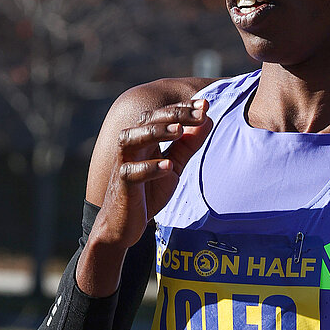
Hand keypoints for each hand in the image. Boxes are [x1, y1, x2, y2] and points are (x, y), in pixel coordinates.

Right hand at [77, 100, 210, 295]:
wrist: (126, 225)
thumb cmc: (148, 192)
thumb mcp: (174, 166)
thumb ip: (188, 144)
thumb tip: (208, 119)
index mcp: (144, 139)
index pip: (162, 116)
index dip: (183, 109)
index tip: (206, 104)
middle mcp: (132, 146)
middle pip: (148, 121)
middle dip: (174, 115)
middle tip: (199, 113)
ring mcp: (124, 164)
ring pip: (132, 139)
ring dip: (156, 132)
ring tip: (179, 131)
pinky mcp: (122, 185)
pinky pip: (132, 173)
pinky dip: (149, 168)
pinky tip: (167, 166)